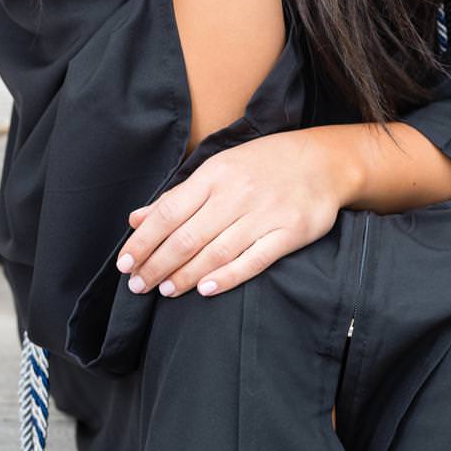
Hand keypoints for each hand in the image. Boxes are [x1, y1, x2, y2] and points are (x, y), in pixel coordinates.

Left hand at [118, 128, 348, 297]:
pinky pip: (253, 260)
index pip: (168, 212)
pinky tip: (206, 290)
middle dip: (157, 264)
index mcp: (214, 175)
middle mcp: (236, 194)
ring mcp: (264, 214)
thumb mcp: (219, 169)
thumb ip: (177, 197)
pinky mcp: (289, 233)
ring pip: (215, 251)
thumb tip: (136, 219)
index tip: (125, 264)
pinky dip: (227, 277)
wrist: (326, 161)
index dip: (143, 241)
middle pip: (186, 237)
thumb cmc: (265, 165)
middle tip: (138, 286)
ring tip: (164, 290)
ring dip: (185, 275)